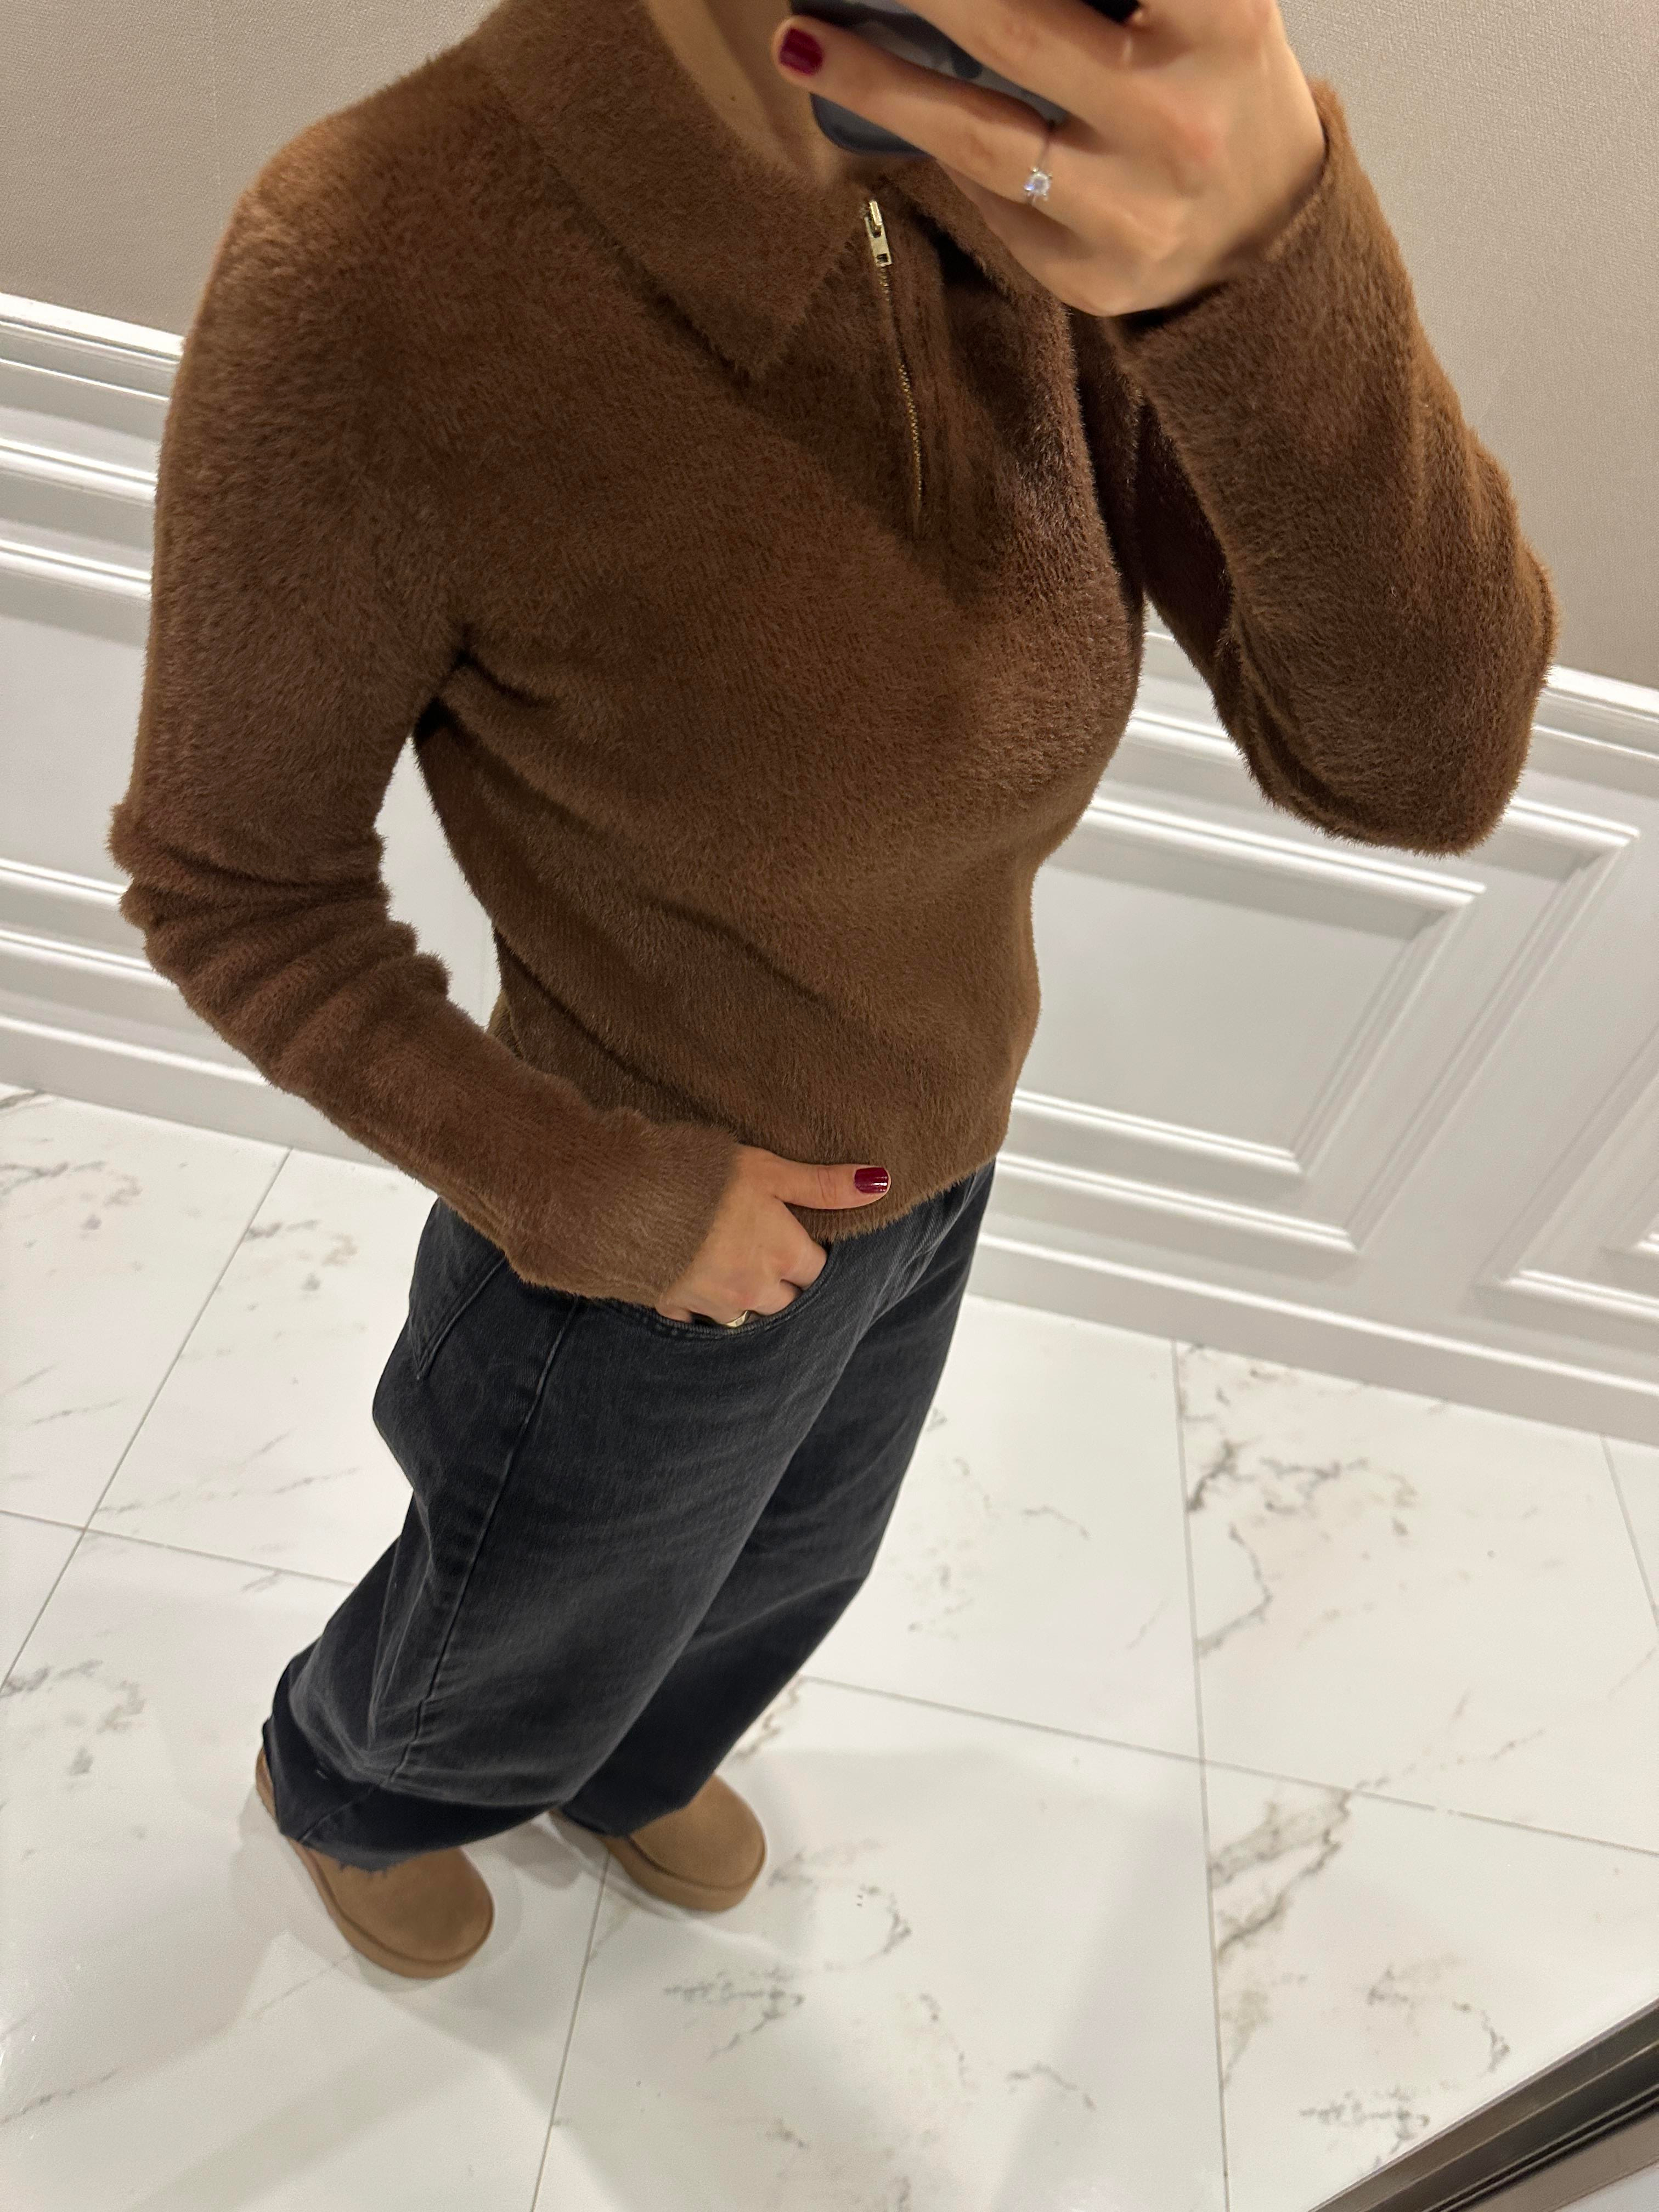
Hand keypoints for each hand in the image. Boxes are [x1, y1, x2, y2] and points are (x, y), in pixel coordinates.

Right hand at [655, 1145, 890, 1322]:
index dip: (819, 1260)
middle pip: (787, 1303)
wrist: (621, 1198)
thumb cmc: (699, 1177)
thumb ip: (822, 1184)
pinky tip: (693, 1280)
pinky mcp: (672, 1305)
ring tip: (736, 1269)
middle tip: (778, 1262)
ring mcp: (711, 1302)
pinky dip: (699, 1304)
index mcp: (781, 1255)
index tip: (813, 1246)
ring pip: (744, 1313)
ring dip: (746, 1298)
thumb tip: (880, 1183)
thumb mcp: (767, 1169)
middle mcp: (752, 1288)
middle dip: (787, 1287)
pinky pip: (696, 1318)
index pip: (819, 1274)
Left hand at [772, 0, 1328, 318]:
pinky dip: (935, 146)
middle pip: (1013, 33)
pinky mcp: (1091, 280)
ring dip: (874, 83)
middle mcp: (1179, 122)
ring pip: (976, 139)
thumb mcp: (1199, 11)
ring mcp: (1132, 214)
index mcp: (1223, 23)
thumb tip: (956, 2)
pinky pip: (991, 202)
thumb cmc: (1215, 85)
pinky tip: (886, 108)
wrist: (1271, 239)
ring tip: (800, 42)